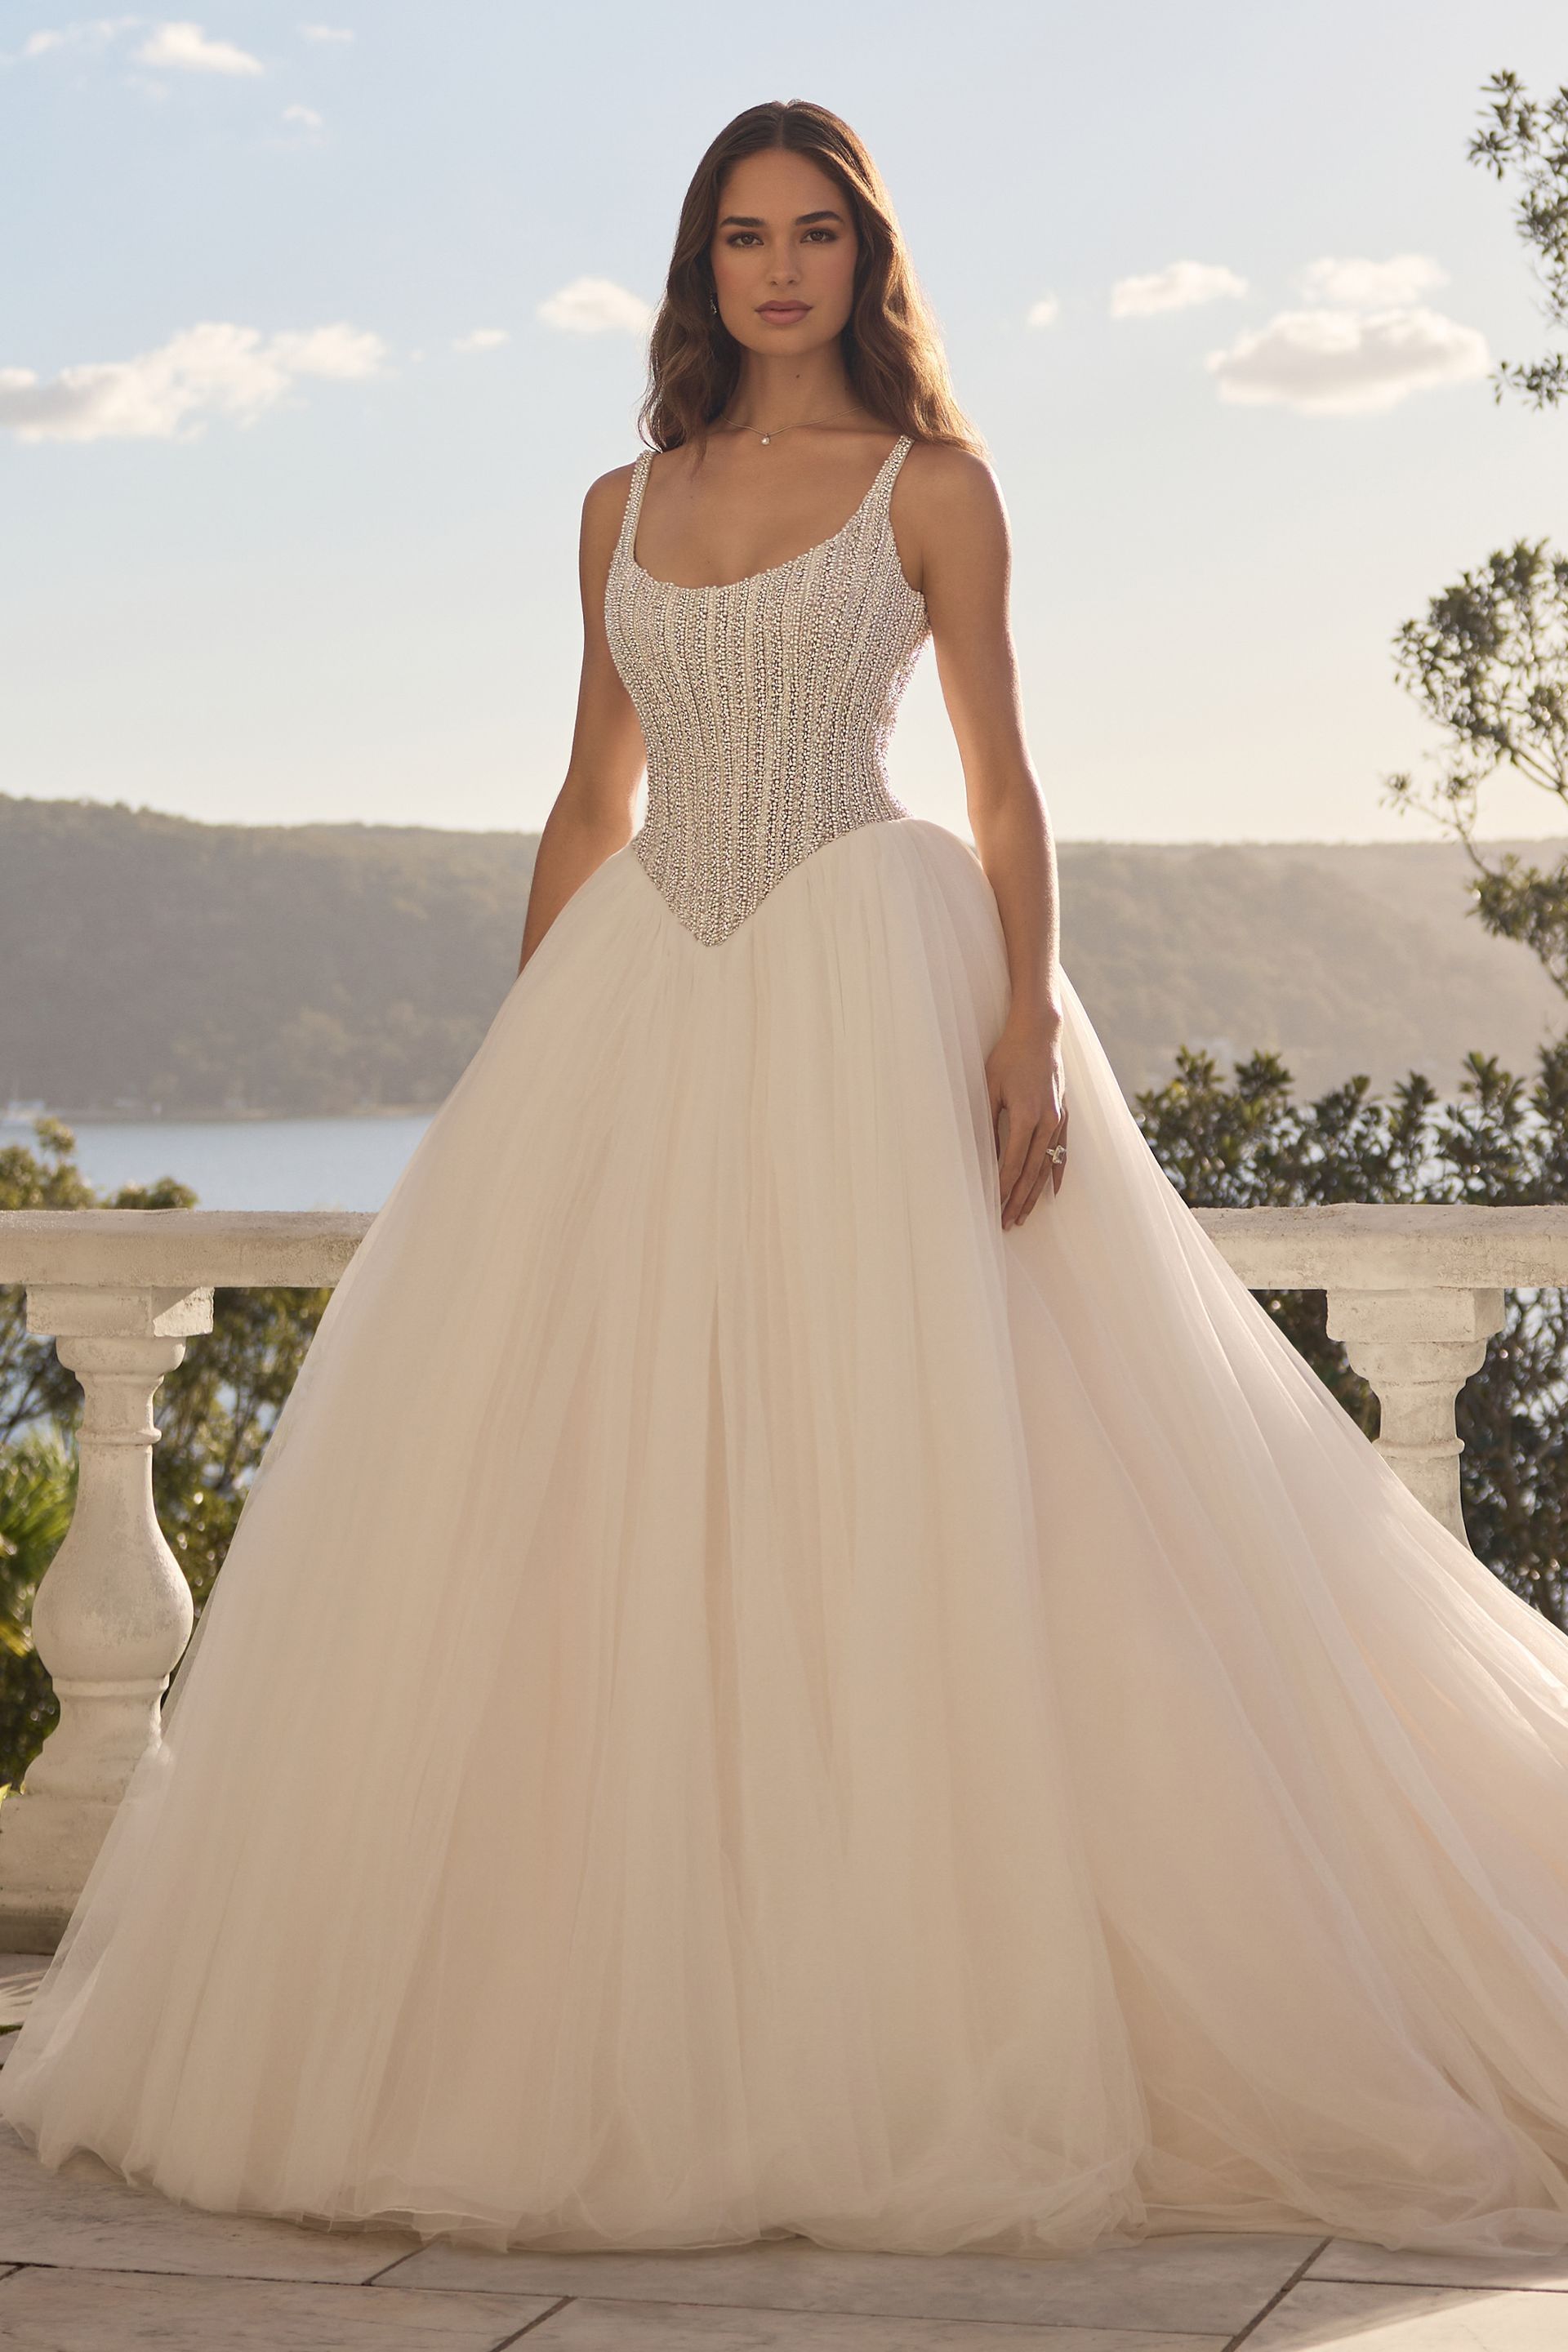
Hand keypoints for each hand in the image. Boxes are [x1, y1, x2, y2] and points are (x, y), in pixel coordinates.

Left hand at [986, 1006, 1067, 1227]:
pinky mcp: (1064, 1114)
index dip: (1004, 1188)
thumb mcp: (990, 1087)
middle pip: (1032, 1171)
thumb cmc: (1009, 1056)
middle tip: (1008, 1223)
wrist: (1039, 1032)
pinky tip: (1053, 1190)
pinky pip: (1062, 1150)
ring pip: (1048, 1165)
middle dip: (1018, 1200)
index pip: (1013, 1163)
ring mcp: (1059, 1119)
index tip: (995, 1207)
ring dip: (1036, 1192)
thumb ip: (989, 1123)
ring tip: (1025, 1215)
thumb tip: (985, 1157)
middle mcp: (1047, 1121)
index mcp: (1027, 1115)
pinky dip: (1057, 1172)